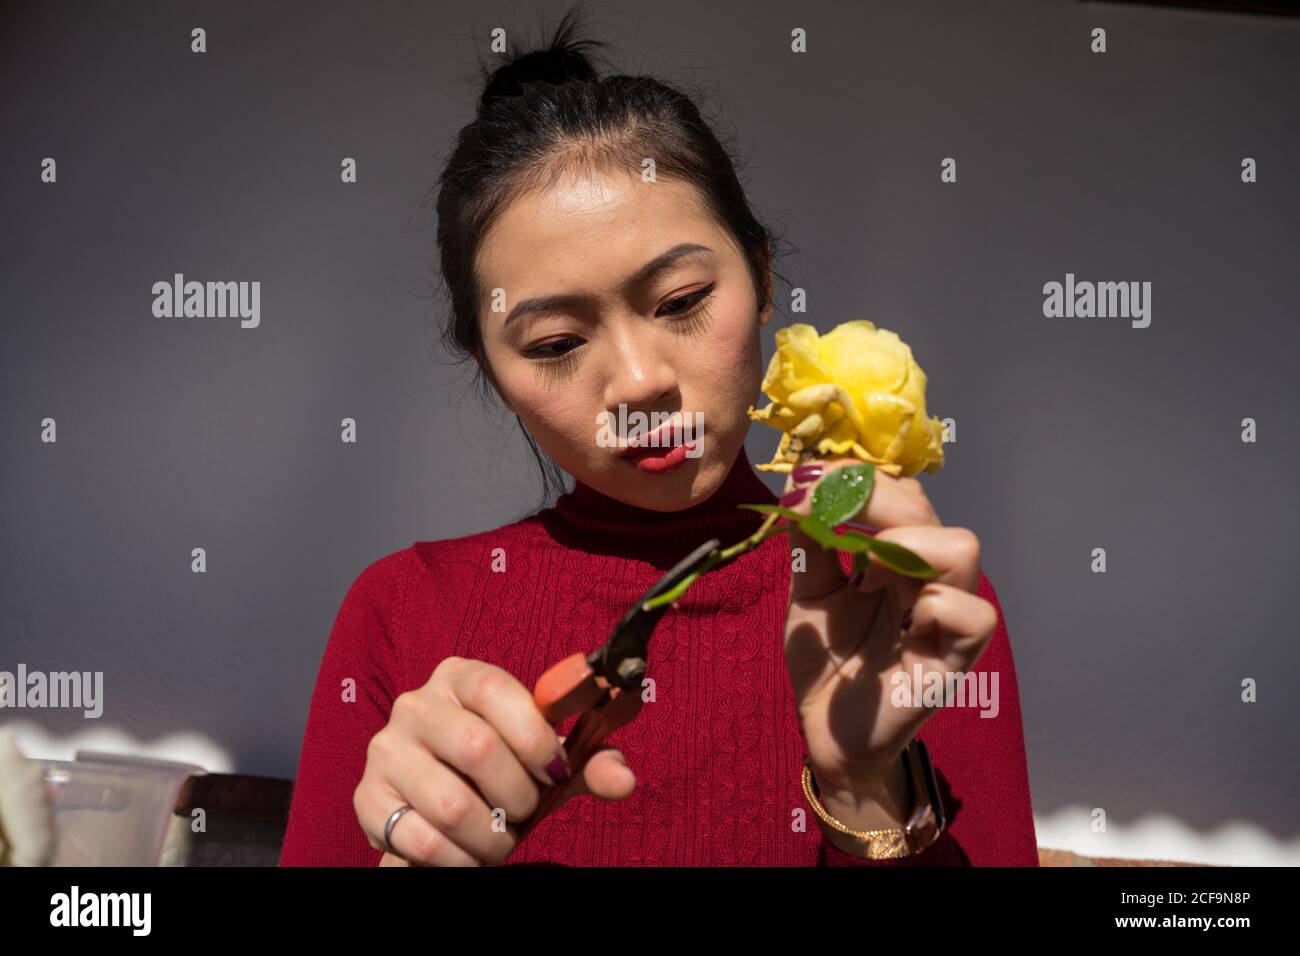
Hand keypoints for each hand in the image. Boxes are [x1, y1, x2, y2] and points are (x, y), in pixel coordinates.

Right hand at [353, 656, 636, 865]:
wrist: (437, 803)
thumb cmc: (500, 770)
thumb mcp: (546, 761)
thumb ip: (587, 763)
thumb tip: (623, 778)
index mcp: (460, 677)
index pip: (496, 690)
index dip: (534, 738)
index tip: (555, 772)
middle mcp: (416, 705)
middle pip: (477, 748)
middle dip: (517, 795)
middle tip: (525, 811)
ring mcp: (386, 751)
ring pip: (450, 805)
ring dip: (491, 837)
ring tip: (500, 838)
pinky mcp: (368, 800)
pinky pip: (422, 841)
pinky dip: (461, 861)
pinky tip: (470, 854)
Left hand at [779, 459, 998, 827]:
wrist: (826, 731)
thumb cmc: (827, 661)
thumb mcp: (809, 593)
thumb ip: (812, 544)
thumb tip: (801, 487)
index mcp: (898, 555)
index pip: (899, 492)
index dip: (857, 479)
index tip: (808, 481)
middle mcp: (929, 576)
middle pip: (925, 507)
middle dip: (871, 499)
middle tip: (824, 517)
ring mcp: (947, 614)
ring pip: (960, 546)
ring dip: (904, 546)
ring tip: (865, 575)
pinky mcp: (956, 658)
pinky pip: (971, 614)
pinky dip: (933, 605)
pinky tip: (899, 620)